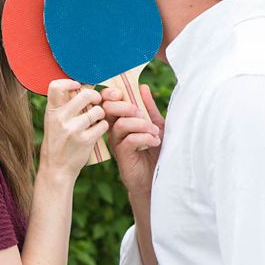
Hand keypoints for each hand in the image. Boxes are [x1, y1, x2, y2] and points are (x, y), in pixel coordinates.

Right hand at [40, 80, 105, 177]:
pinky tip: (97, 131)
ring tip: (95, 120)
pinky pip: (103, 125)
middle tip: (96, 102)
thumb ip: (63, 106)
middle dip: (95, 97)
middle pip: (86, 94)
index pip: (56, 86)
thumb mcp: (53, 123)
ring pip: (98, 111)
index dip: (70, 82)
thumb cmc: (58, 143)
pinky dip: (103, 127)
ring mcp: (73, 129)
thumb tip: (80, 86)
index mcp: (51, 111)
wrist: (56, 169)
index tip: (78, 86)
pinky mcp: (85, 140)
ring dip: (101, 114)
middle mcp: (60, 118)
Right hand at [101, 80, 163, 195]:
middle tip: (144, 115)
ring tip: (156, 133)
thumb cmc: (155, 151)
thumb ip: (149, 108)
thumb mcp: (156, 125)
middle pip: (109, 109)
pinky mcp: (121, 154)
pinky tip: (154, 142)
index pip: (108, 102)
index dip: (112, 94)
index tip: (124, 93)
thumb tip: (143, 87)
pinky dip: (145, 137)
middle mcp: (114, 129)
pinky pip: (130, 139)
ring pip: (122, 124)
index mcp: (120, 119)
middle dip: (127, 107)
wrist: (156, 177)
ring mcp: (116, 142)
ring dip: (143, 125)